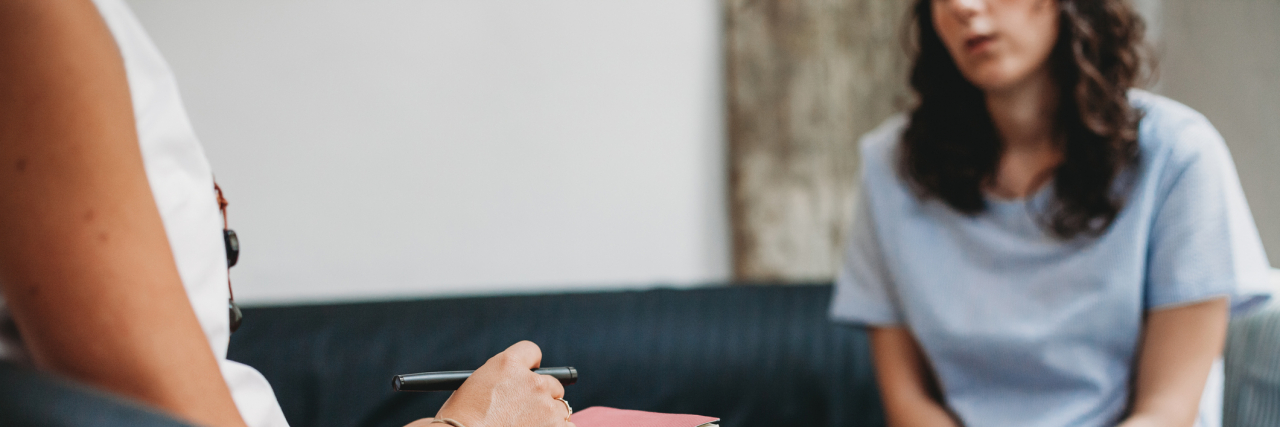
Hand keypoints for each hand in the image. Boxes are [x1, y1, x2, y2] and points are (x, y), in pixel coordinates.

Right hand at [432, 341, 575, 426]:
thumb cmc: (457, 422)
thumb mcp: (472, 389)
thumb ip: (498, 383)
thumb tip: (513, 391)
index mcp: (507, 364)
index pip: (531, 352)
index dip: (531, 366)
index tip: (531, 375)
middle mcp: (532, 381)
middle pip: (551, 383)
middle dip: (542, 397)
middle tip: (528, 413)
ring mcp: (546, 405)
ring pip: (560, 409)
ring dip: (549, 419)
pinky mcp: (555, 426)